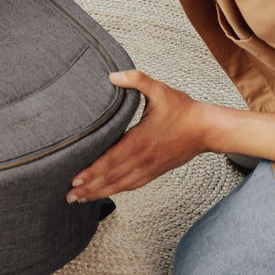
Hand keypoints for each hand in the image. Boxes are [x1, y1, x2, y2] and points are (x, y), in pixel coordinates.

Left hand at [66, 70, 207, 202]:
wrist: (207, 129)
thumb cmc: (182, 109)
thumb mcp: (159, 89)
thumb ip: (136, 79)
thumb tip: (112, 75)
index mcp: (140, 140)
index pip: (111, 160)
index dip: (92, 172)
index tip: (74, 179)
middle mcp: (143, 159)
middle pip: (112, 178)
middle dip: (89, 188)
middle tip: (68, 196)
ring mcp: (150, 167)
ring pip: (121, 185)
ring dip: (99, 193)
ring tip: (79, 199)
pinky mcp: (155, 171)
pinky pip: (132, 185)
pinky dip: (116, 191)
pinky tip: (104, 193)